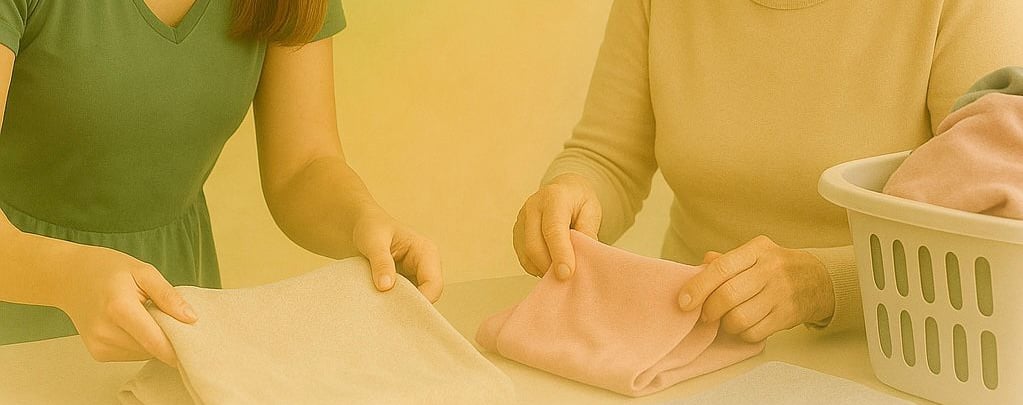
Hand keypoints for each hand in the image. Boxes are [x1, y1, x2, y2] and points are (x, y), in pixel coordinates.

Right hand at [54, 244, 196, 365]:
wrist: (69, 277)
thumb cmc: (107, 269)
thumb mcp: (144, 272)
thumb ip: (168, 296)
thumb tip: (191, 319)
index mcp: (119, 309)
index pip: (156, 342)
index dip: (178, 349)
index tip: (196, 348)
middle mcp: (106, 332)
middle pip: (151, 349)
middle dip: (167, 338)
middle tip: (168, 316)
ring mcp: (99, 345)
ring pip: (143, 354)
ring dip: (152, 340)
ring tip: (146, 316)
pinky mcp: (97, 353)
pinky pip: (131, 354)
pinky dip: (139, 343)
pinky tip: (133, 324)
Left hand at [352, 208, 442, 301]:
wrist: (361, 227)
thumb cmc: (372, 228)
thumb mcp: (373, 242)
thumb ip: (381, 263)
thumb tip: (386, 286)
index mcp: (426, 252)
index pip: (434, 284)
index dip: (420, 300)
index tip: (398, 309)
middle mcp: (426, 265)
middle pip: (428, 296)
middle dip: (410, 305)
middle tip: (387, 311)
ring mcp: (417, 276)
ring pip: (417, 300)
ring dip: (401, 306)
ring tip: (381, 306)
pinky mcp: (406, 283)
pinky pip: (405, 300)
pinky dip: (394, 304)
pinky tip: (380, 304)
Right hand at [512, 173, 601, 279]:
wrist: (565, 191)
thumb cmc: (579, 202)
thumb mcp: (592, 212)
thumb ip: (588, 233)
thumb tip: (583, 258)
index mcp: (554, 197)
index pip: (553, 229)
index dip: (559, 253)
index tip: (566, 274)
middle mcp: (532, 207)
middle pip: (534, 244)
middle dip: (549, 266)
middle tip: (567, 279)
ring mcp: (521, 219)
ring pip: (526, 253)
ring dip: (543, 268)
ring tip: (561, 271)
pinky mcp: (516, 232)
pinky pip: (523, 257)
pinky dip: (536, 267)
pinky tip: (550, 265)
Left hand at [677, 236, 834, 341]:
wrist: (819, 280)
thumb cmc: (775, 267)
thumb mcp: (753, 254)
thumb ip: (724, 261)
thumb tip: (696, 269)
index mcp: (757, 249)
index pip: (721, 268)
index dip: (698, 287)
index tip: (683, 302)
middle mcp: (770, 269)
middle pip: (727, 296)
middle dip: (709, 310)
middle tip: (705, 314)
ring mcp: (781, 293)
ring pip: (739, 318)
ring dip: (726, 324)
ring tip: (727, 319)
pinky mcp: (787, 315)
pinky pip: (754, 332)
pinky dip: (742, 333)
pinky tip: (744, 325)